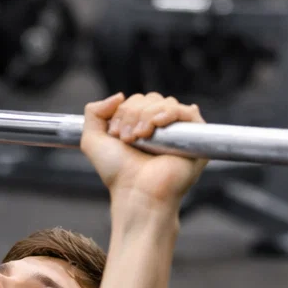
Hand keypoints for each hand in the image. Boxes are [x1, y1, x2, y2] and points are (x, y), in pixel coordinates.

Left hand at [80, 92, 208, 206]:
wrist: (137, 192)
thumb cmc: (118, 173)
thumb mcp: (93, 140)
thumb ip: (94, 112)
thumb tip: (119, 95)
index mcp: (142, 125)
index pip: (136, 100)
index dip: (123, 111)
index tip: (116, 135)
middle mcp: (162, 127)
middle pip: (150, 98)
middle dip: (132, 114)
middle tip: (128, 139)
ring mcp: (179, 131)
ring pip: (164, 102)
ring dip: (146, 116)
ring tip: (140, 138)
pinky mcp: (195, 137)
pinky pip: (185, 111)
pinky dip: (168, 113)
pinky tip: (156, 126)